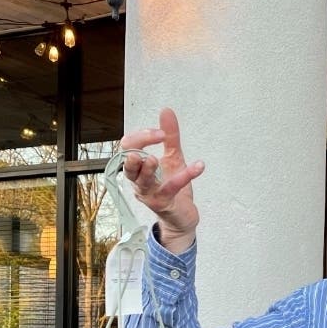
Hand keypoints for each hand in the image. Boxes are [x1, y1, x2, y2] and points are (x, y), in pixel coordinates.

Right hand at [119, 108, 205, 252]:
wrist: (182, 217)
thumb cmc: (173, 188)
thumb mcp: (173, 158)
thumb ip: (169, 137)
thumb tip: (166, 111)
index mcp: (137, 169)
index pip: (127, 147)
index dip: (141, 136)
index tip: (160, 132)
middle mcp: (138, 182)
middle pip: (128, 162)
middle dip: (137, 148)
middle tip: (156, 137)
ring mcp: (149, 194)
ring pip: (142, 180)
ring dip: (147, 169)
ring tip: (156, 159)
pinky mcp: (164, 204)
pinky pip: (171, 188)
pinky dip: (185, 175)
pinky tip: (199, 165)